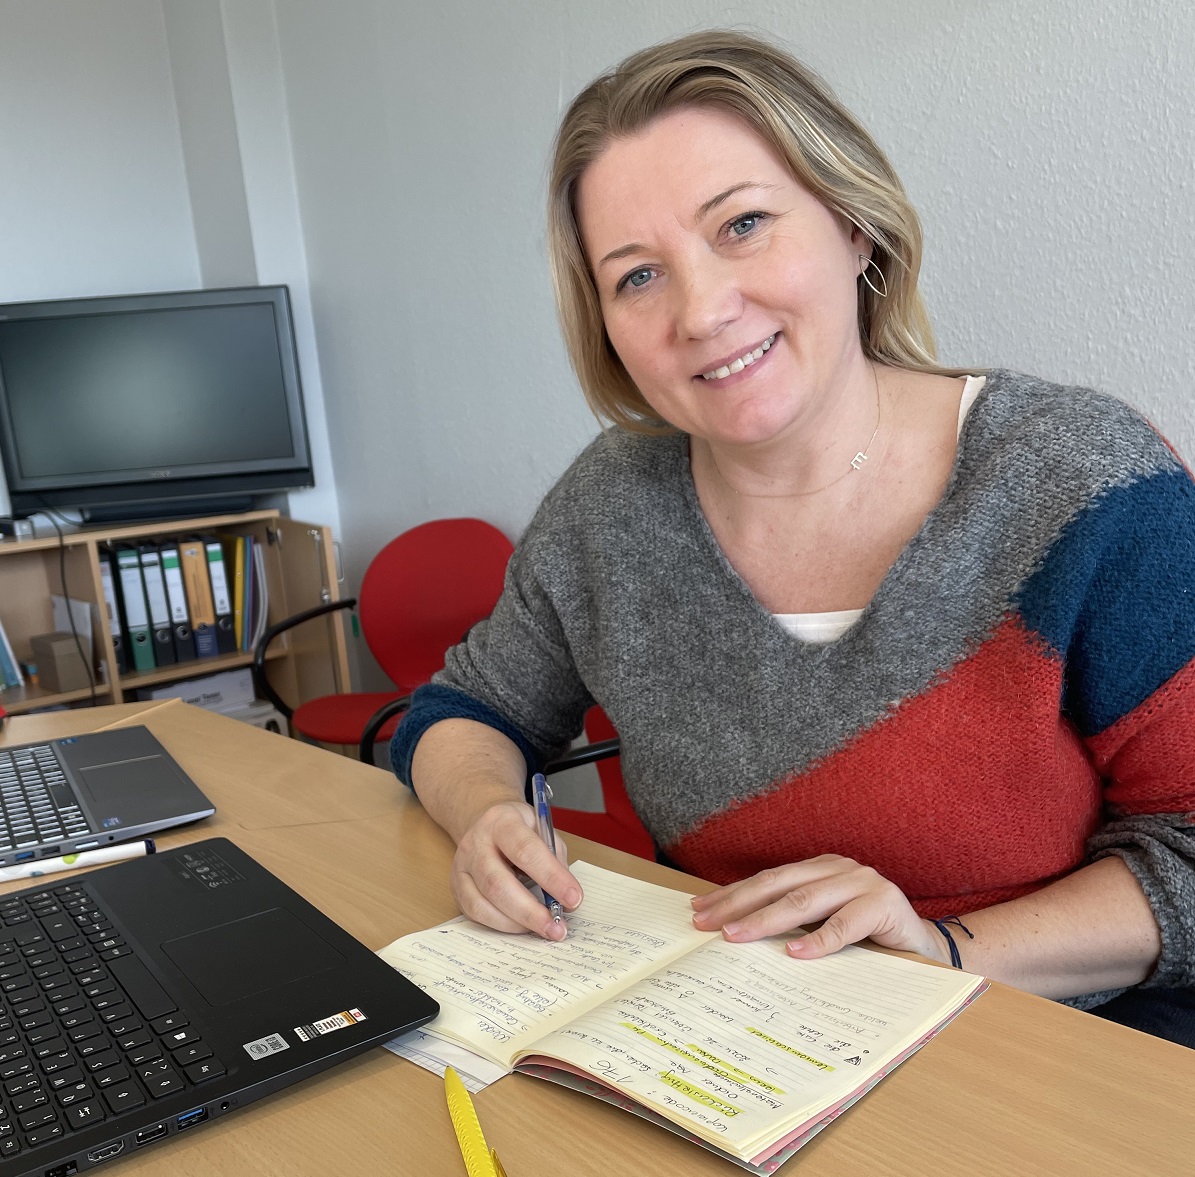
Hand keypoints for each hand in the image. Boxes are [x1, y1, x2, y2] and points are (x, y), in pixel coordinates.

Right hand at [451, 800, 582, 940]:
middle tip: (557, 928)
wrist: (485, 823)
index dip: (551, 877)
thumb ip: (555, 860)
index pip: (525, 850)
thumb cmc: (520, 829)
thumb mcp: (542, 830)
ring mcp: (462, 866)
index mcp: (502, 821)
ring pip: (483, 903)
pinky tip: (522, 926)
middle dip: (531, 911)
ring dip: (517, 924)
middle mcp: (475, 843)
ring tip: (544, 930)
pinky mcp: (456, 888)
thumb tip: (567, 900)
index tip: (574, 898)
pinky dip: (502, 925)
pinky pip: (476, 914)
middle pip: (498, 883)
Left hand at [689, 855, 946, 962]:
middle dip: (737, 904)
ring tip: (736, 936)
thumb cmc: (869, 943)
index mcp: (820, 869)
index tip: (699, 910)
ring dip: (765, 920)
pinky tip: (794, 954)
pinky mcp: (885, 904)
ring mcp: (863, 882)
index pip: (767, 880)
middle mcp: (838, 868)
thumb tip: (733, 934)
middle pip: (778, 885)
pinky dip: (818, 940)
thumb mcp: (823, 927)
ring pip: (805, 900)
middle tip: (705, 924)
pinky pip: (845, 924)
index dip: (732, 894)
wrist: (928, 953)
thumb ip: (791, 923)